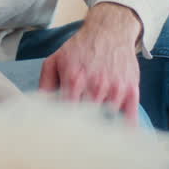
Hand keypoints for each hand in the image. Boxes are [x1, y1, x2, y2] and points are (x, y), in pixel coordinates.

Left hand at [40, 2, 141, 123]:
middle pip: (87, 119)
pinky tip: (119, 136)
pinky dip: (125, 129)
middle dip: (82, 125)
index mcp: (74, 79)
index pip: (67, 113)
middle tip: (77, 131)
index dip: (64, 124)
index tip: (62, 130)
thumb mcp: (55, 60)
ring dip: (101, 123)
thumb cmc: (80, 48)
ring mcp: (115, 89)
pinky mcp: (131, 90)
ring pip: (107, 119)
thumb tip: (37, 106)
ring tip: (95, 122)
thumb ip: (45, 84)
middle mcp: (96, 85)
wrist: (109, 31)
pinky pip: (130, 118)